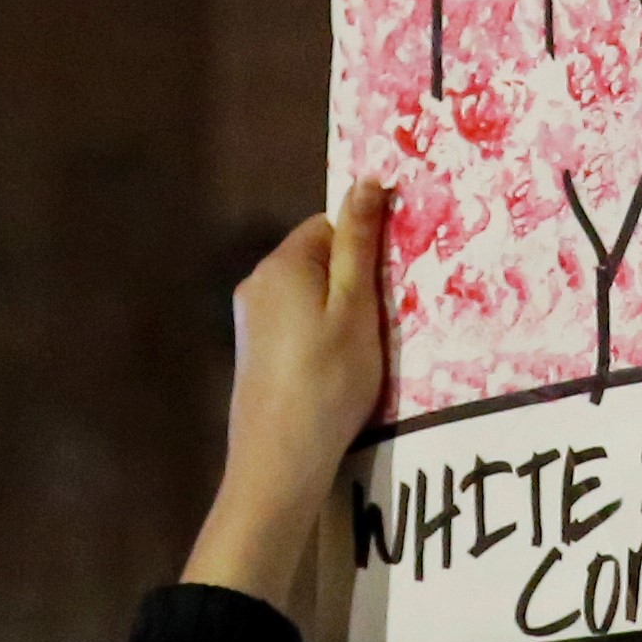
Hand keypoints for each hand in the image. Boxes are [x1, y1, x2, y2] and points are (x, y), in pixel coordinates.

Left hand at [182, 184, 387, 625]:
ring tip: (364, 352)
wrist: (279, 461)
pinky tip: (337, 372)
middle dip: (354, 281)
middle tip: (384, 321)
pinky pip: (296, 325)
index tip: (391, 283)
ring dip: (340, 313)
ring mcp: (250, 321)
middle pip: (319, 259)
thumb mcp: (357, 306)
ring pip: (309, 296)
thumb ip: (360, 243)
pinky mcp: (253, 354)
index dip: (365, 247)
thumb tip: (367, 180)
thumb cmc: (328, 380)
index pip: (330, 224)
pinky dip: (321, 338)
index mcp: (283, 262)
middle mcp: (258, 283)